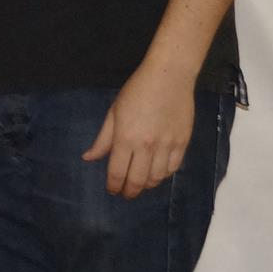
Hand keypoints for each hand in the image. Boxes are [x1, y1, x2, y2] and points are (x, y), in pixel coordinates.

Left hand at [84, 61, 194, 198]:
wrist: (168, 77)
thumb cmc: (136, 92)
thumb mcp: (113, 113)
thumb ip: (103, 139)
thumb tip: (89, 158)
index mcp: (125, 138)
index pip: (117, 171)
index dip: (114, 185)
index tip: (112, 191)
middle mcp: (146, 145)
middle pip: (138, 179)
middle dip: (130, 191)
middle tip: (126, 194)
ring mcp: (167, 145)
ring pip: (157, 177)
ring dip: (147, 185)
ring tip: (140, 185)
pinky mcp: (183, 142)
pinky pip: (173, 167)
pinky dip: (164, 175)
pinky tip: (157, 175)